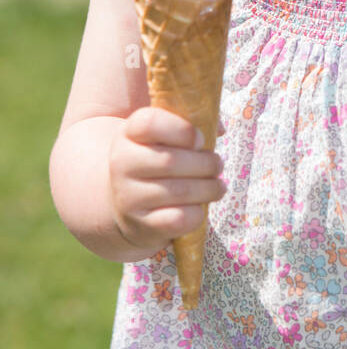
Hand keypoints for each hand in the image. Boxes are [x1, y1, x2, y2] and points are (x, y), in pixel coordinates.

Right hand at [108, 106, 225, 254]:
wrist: (127, 204)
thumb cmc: (157, 161)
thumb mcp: (164, 136)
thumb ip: (193, 123)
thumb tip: (221, 129)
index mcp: (128, 134)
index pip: (149, 123)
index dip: (181, 130)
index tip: (199, 140)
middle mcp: (122, 164)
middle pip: (170, 161)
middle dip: (205, 163)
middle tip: (218, 165)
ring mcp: (128, 197)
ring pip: (179, 191)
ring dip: (209, 188)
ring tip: (217, 186)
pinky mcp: (140, 225)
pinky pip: (178, 219)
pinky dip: (197, 213)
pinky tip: (201, 207)